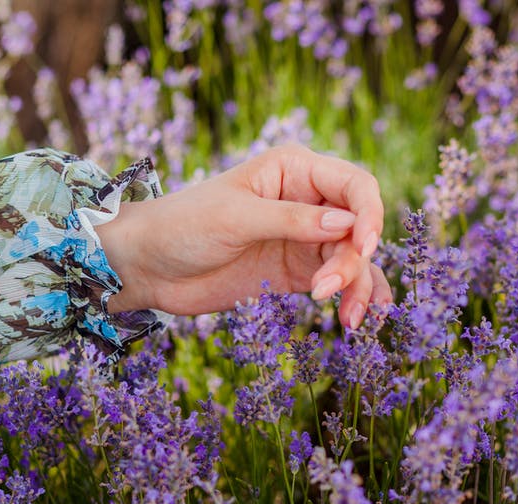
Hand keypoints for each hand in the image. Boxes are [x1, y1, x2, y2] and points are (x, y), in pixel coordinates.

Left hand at [98, 144, 392, 327]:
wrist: (148, 266)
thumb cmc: (183, 226)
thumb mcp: (235, 218)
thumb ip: (291, 220)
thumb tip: (348, 224)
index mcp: (294, 169)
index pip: (354, 185)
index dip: (369, 213)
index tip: (365, 246)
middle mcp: (307, 200)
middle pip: (358, 228)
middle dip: (352, 261)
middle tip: (324, 290)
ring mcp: (303, 238)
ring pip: (354, 259)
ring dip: (358, 286)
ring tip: (347, 318)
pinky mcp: (296, 272)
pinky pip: (339, 282)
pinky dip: (353, 297)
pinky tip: (357, 318)